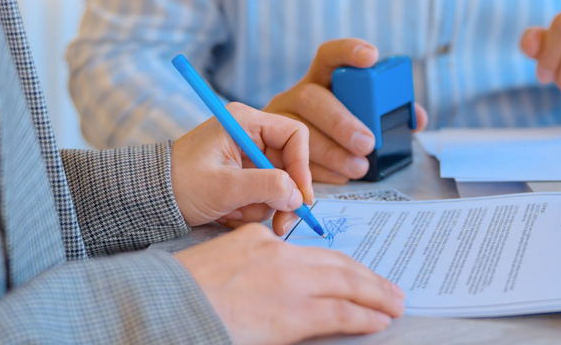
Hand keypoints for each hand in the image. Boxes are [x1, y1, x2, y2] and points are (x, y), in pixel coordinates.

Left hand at [172, 103, 314, 235]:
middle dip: (283, 196)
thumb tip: (298, 198)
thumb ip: (266, 187)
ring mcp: (245, 158)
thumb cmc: (180, 184)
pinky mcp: (240, 177)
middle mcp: (249, 136)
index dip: (301, 166)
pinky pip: (261, 195)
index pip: (294, 135)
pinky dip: (248, 210)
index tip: (300, 196)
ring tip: (233, 213)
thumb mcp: (225, 187)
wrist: (149, 198)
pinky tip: (227, 213)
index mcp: (245, 123)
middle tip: (282, 225)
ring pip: (277, 185)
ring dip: (261, 206)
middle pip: (288, 164)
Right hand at [175, 223, 403, 344]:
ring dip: (375, 295)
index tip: (356, 274)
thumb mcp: (219, 260)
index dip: (340, 265)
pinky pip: (341, 313)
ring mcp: (288, 283)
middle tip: (391, 289)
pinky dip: (365, 316)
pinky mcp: (292, 314)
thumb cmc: (183, 293)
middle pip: (336, 264)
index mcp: (259, 239)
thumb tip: (268, 280)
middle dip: (367, 277)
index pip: (311, 252)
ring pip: (346, 285)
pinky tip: (378, 321)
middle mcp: (279, 255)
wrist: (166, 307)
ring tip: (394, 304)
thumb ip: (249, 261)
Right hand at [264, 39, 427, 182]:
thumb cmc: (339, 134)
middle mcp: (297, 94)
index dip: (348, 51)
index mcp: (322, 79)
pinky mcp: (270, 148)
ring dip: (332, 152)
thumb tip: (418, 119)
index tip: (372, 56)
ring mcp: (279, 120)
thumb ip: (389, 114)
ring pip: (298, 130)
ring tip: (359, 167)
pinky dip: (320, 170)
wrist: (297, 158)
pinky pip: (289, 158)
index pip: (330, 55)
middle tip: (368, 143)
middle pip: (311, 97)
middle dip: (341, 121)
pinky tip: (341, 176)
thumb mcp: (363, 118)